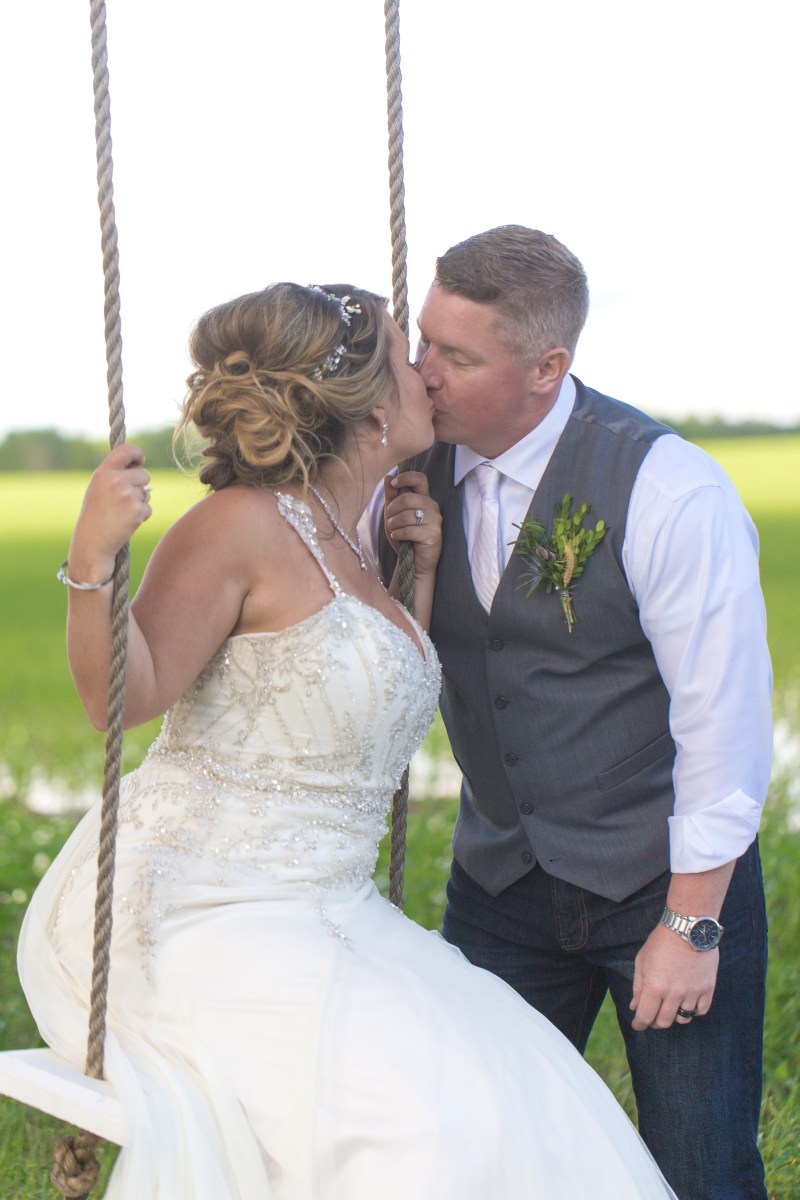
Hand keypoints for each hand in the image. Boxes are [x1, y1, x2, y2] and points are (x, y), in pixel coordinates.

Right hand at [68, 444, 151, 581]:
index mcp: (103, 472)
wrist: (93, 542)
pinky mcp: (137, 510)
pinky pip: (148, 507)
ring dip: (139, 501)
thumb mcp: (99, 488)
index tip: (140, 460)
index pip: (125, 450)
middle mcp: (115, 480)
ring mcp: (127, 495)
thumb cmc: (96, 515)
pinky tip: (125, 522)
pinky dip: (141, 516)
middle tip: (123, 500)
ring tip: (121, 512)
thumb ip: (116, 475)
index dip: (137, 453)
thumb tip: (141, 467)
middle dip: (140, 486)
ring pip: (147, 492)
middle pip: (144, 474)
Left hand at [384, 470, 441, 577]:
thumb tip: (388, 477)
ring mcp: (435, 520)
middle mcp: (432, 507)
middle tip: (390, 519)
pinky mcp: (433, 534)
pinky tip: (398, 537)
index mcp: (424, 499)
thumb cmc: (405, 537)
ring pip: (407, 514)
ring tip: (394, 530)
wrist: (414, 562)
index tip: (393, 484)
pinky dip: (398, 533)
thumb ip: (391, 497)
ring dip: (393, 523)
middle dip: (392, 508)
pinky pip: (409, 529)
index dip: (406, 477)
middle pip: (408, 497)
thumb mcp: (394, 515)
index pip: (420, 479)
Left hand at [630, 922, 718, 1030]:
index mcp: (654, 987)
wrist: (688, 927)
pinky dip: (693, 1011)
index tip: (638, 1025)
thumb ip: (638, 986)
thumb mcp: (642, 961)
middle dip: (655, 1023)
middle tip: (652, 1019)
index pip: (645, 1016)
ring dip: (674, 1017)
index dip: (640, 1024)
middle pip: (664, 1022)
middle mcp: (674, 993)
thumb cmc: (661, 942)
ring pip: (683, 1019)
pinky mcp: (707, 988)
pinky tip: (687, 1003)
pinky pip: (701, 1011)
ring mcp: (692, 992)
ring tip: (670, 1008)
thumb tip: (635, 1007)